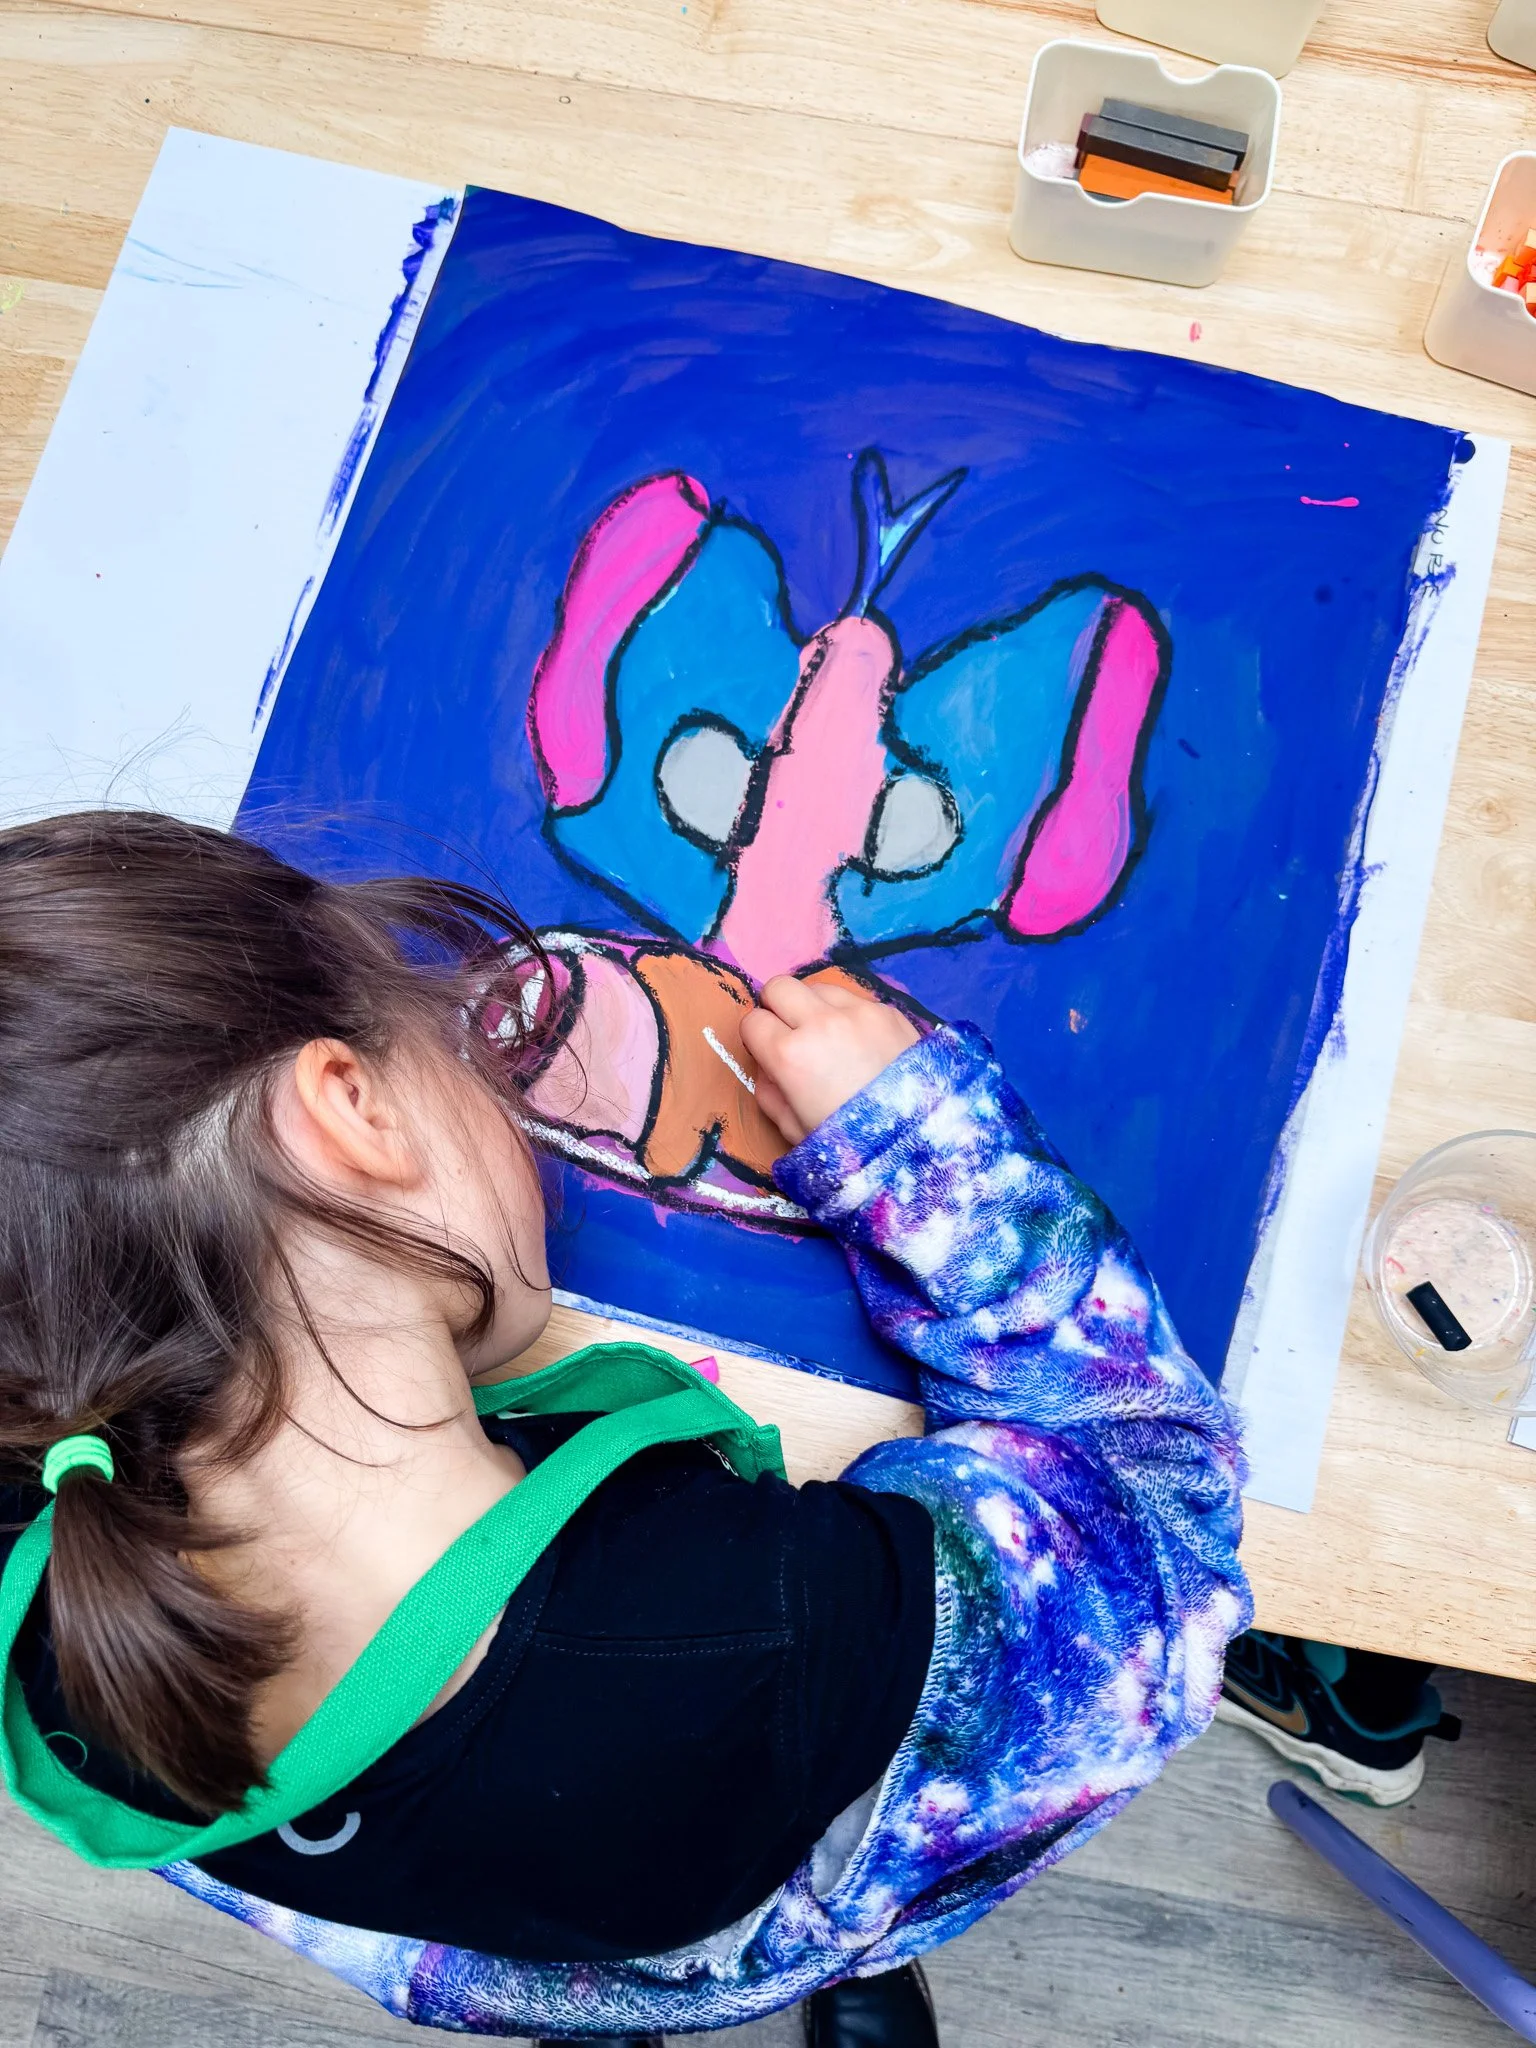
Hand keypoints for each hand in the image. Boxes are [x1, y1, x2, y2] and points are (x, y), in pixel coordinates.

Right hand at [739, 976, 919, 1145]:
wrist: (920, 1139)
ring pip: (818, 986)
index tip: (767, 1050)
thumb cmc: (850, 1142)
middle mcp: (821, 1023)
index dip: (756, 1038)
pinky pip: (855, 999)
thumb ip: (770, 1094)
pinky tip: (862, 1044)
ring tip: (829, 1037)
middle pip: (779, 987)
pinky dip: (849, 1015)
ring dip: (814, 1006)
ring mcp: (858, 1012)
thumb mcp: (794, 1130)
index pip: (752, 1021)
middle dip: (777, 1007)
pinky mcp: (888, 1010)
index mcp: (790, 1056)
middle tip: (790, 1032)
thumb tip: (767, 1067)